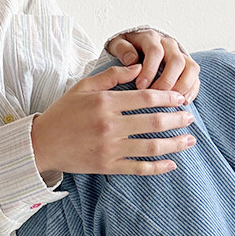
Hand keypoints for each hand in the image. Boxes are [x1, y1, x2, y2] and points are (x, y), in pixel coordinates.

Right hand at [31, 60, 195, 185]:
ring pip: (150, 147)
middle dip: (177, 120)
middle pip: (153, 122)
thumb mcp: (84, 86)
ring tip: (189, 140)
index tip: (181, 97)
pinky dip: (157, 167)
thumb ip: (112, 76)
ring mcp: (110, 148)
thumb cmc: (64, 112)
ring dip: (174, 144)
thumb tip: (138, 67)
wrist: (43, 144)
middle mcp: (111, 126)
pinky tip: (172, 164)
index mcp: (106, 102)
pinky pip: (138, 168)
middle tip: (191, 117)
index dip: (168, 97)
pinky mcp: (108, 166)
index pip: (146, 98)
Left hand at [106, 26, 199, 103]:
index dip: (149, 70)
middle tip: (156, 96)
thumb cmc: (127, 50)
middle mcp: (169, 44)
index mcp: (151, 38)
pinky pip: (195, 76)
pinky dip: (192, 90)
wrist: (137, 48)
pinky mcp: (187, 67)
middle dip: (167, 81)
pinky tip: (184, 102)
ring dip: (182, 86)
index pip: (155, 52)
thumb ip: (123, 49)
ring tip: (172, 101)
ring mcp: (180, 55)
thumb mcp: (118, 45)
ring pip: (190, 67)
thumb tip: (132, 60)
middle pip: (176, 60)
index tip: (140, 86)